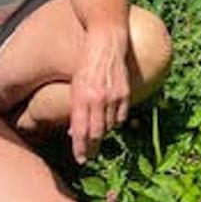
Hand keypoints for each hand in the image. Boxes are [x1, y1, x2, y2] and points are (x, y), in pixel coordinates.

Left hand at [68, 32, 129, 162]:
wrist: (106, 42)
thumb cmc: (86, 63)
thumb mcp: (75, 85)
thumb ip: (76, 108)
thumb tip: (74, 132)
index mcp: (82, 97)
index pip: (81, 130)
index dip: (80, 148)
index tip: (80, 159)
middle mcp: (98, 99)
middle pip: (96, 133)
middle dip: (91, 147)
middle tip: (88, 156)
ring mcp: (114, 96)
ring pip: (109, 126)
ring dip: (102, 133)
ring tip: (96, 139)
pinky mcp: (126, 93)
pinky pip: (121, 117)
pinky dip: (115, 122)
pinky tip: (110, 122)